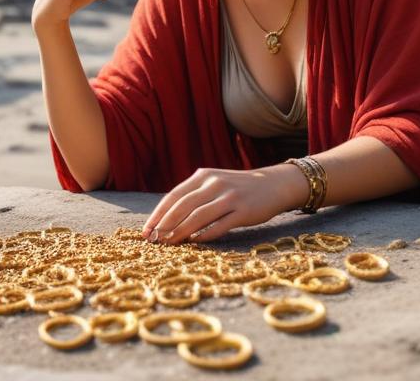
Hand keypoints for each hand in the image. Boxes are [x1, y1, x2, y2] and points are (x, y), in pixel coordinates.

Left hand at [141, 165, 307, 244]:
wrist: (273, 185)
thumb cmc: (237, 188)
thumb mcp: (214, 183)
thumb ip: (193, 195)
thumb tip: (165, 219)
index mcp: (203, 176)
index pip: (174, 196)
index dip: (158, 214)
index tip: (146, 231)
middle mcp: (214, 184)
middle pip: (183, 206)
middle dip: (165, 225)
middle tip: (154, 241)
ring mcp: (230, 197)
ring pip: (198, 217)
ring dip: (180, 232)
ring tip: (169, 244)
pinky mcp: (244, 211)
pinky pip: (219, 225)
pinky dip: (204, 235)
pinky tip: (194, 243)